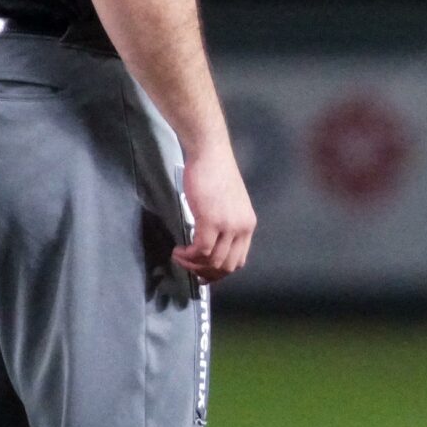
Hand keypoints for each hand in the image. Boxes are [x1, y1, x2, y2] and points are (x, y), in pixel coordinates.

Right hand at [175, 139, 256, 282]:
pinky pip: (201, 250)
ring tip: (179, 257)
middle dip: (205, 272)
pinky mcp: (212, 220)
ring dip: (193, 264)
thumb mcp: (228, 204)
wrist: (210, 154)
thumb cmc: (215, 174)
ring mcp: (228, 225)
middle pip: (227, 266)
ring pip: (213, 261)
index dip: (219, 272)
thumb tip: (210, 245)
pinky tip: (178, 250)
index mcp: (248, 225)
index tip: (203, 272)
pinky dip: (188, 255)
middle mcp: (242, 227)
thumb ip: (225, 224)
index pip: (238, 260)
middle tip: (188, 268)